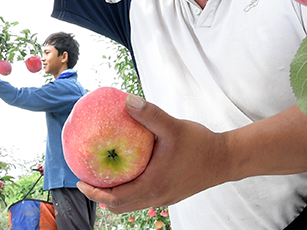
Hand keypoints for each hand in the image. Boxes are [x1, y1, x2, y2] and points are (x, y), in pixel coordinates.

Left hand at [76, 95, 230, 212]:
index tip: (80, 181)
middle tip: (86, 179)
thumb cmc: (200, 144)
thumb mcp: (172, 126)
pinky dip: (128, 189)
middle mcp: (156, 197)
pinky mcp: (170, 193)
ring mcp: (164, 198)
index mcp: (153, 185)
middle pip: (120, 206)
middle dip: (100, 195)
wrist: (226, 159)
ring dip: (114, 193)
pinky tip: (127, 169)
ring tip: (102, 174)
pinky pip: (142, 196)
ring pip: (131, 203)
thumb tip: (126, 101)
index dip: (95, 192)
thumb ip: (149, 114)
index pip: (116, 198)